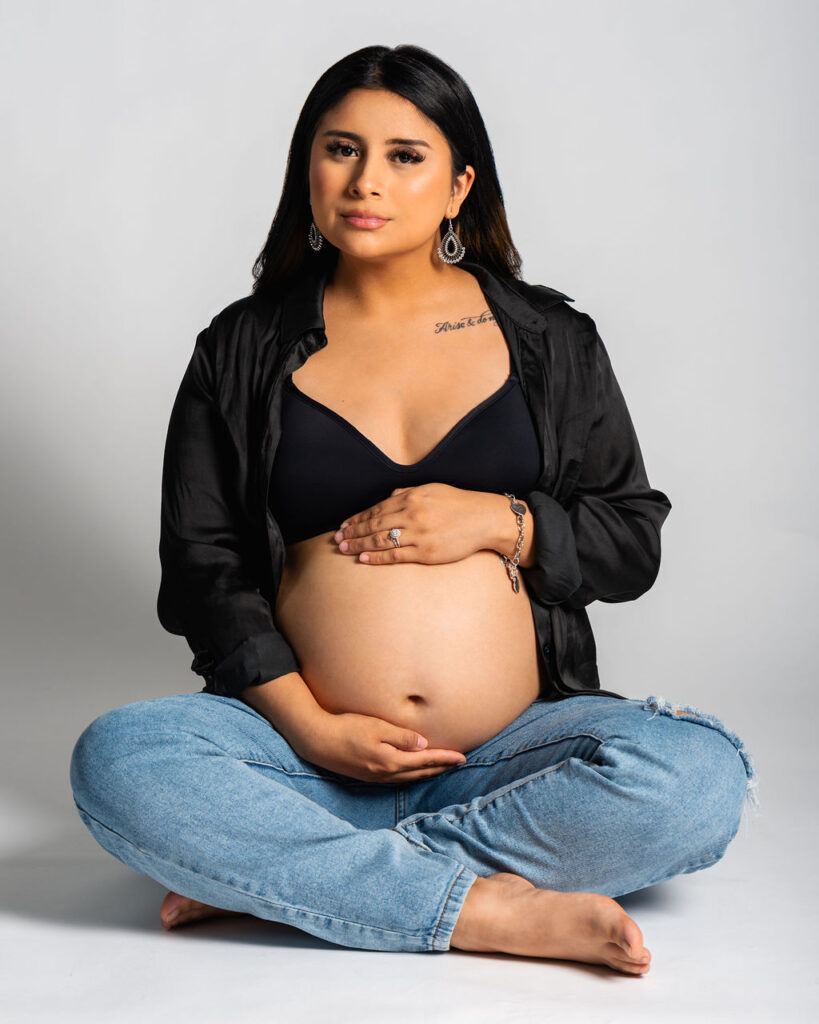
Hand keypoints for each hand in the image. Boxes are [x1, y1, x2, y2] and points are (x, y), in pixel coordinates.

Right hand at [291, 707, 467, 783]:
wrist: (318, 740)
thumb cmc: (346, 728)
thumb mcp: (376, 727)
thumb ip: (402, 737)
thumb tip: (425, 745)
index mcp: (391, 761)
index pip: (425, 760)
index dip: (445, 758)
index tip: (462, 757)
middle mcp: (386, 773)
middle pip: (420, 772)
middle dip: (441, 768)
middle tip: (458, 763)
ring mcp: (376, 777)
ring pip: (410, 778)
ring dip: (428, 773)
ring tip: (441, 768)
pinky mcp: (368, 775)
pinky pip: (398, 779)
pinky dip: (412, 775)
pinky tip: (414, 771)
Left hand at [333, 483, 498, 564]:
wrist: (484, 519)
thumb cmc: (460, 504)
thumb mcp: (433, 490)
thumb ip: (408, 493)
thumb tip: (388, 497)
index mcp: (412, 497)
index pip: (377, 509)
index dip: (358, 518)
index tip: (344, 524)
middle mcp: (412, 514)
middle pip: (374, 524)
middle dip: (353, 532)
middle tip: (338, 538)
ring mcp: (418, 534)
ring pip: (380, 540)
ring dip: (359, 545)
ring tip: (345, 548)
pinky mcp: (426, 552)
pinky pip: (395, 556)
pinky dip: (377, 558)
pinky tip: (364, 559)